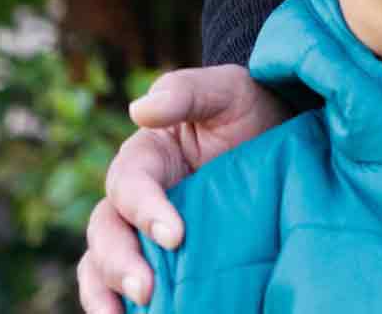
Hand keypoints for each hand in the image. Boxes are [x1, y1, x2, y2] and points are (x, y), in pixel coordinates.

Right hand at [76, 65, 287, 311]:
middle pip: (105, 230)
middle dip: (120, 262)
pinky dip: (115, 306)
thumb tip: (139, 110)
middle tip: (146, 290)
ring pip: (101, 262)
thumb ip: (186, 93)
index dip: (145, 210)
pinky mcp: (160, 258)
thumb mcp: (226, 89)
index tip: (175, 235)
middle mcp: (135, 196)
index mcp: (145, 155)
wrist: (280, 136)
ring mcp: (142, 230)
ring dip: (107, 290)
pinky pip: (119, 286)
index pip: (129, 184)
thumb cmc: (248, 107)